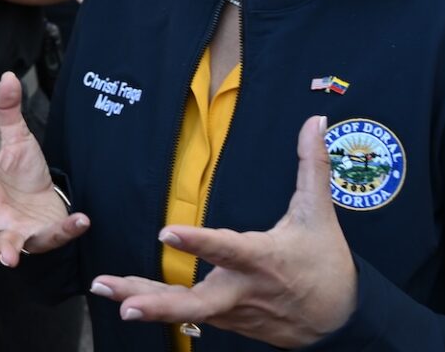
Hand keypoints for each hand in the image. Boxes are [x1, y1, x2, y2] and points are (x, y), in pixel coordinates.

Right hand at [0, 72, 90, 272]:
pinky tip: (81, 220)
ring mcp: (14, 230)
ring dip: (5, 251)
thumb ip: (7, 111)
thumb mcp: (16, 139)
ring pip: (5, 245)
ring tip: (6, 256)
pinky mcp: (41, 237)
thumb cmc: (21, 173)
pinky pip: (52, 236)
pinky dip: (66, 230)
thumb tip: (7, 77)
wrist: (46, 196)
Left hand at [89, 116, 355, 345]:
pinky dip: (156, 306)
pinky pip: (186, 315)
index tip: (167, 232)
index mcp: (264, 259)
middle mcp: (242, 289)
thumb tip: (314, 120)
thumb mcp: (319, 214)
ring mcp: (232, 311)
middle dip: (159, 304)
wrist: (340, 323)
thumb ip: (312, 165)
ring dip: (145, 302)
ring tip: (104, 289)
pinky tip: (124, 296)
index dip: (198, 242)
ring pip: (184, 311)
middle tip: (124, 302)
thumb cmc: (327, 264)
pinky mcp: (226, 322)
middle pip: (198, 303)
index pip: (228, 249)